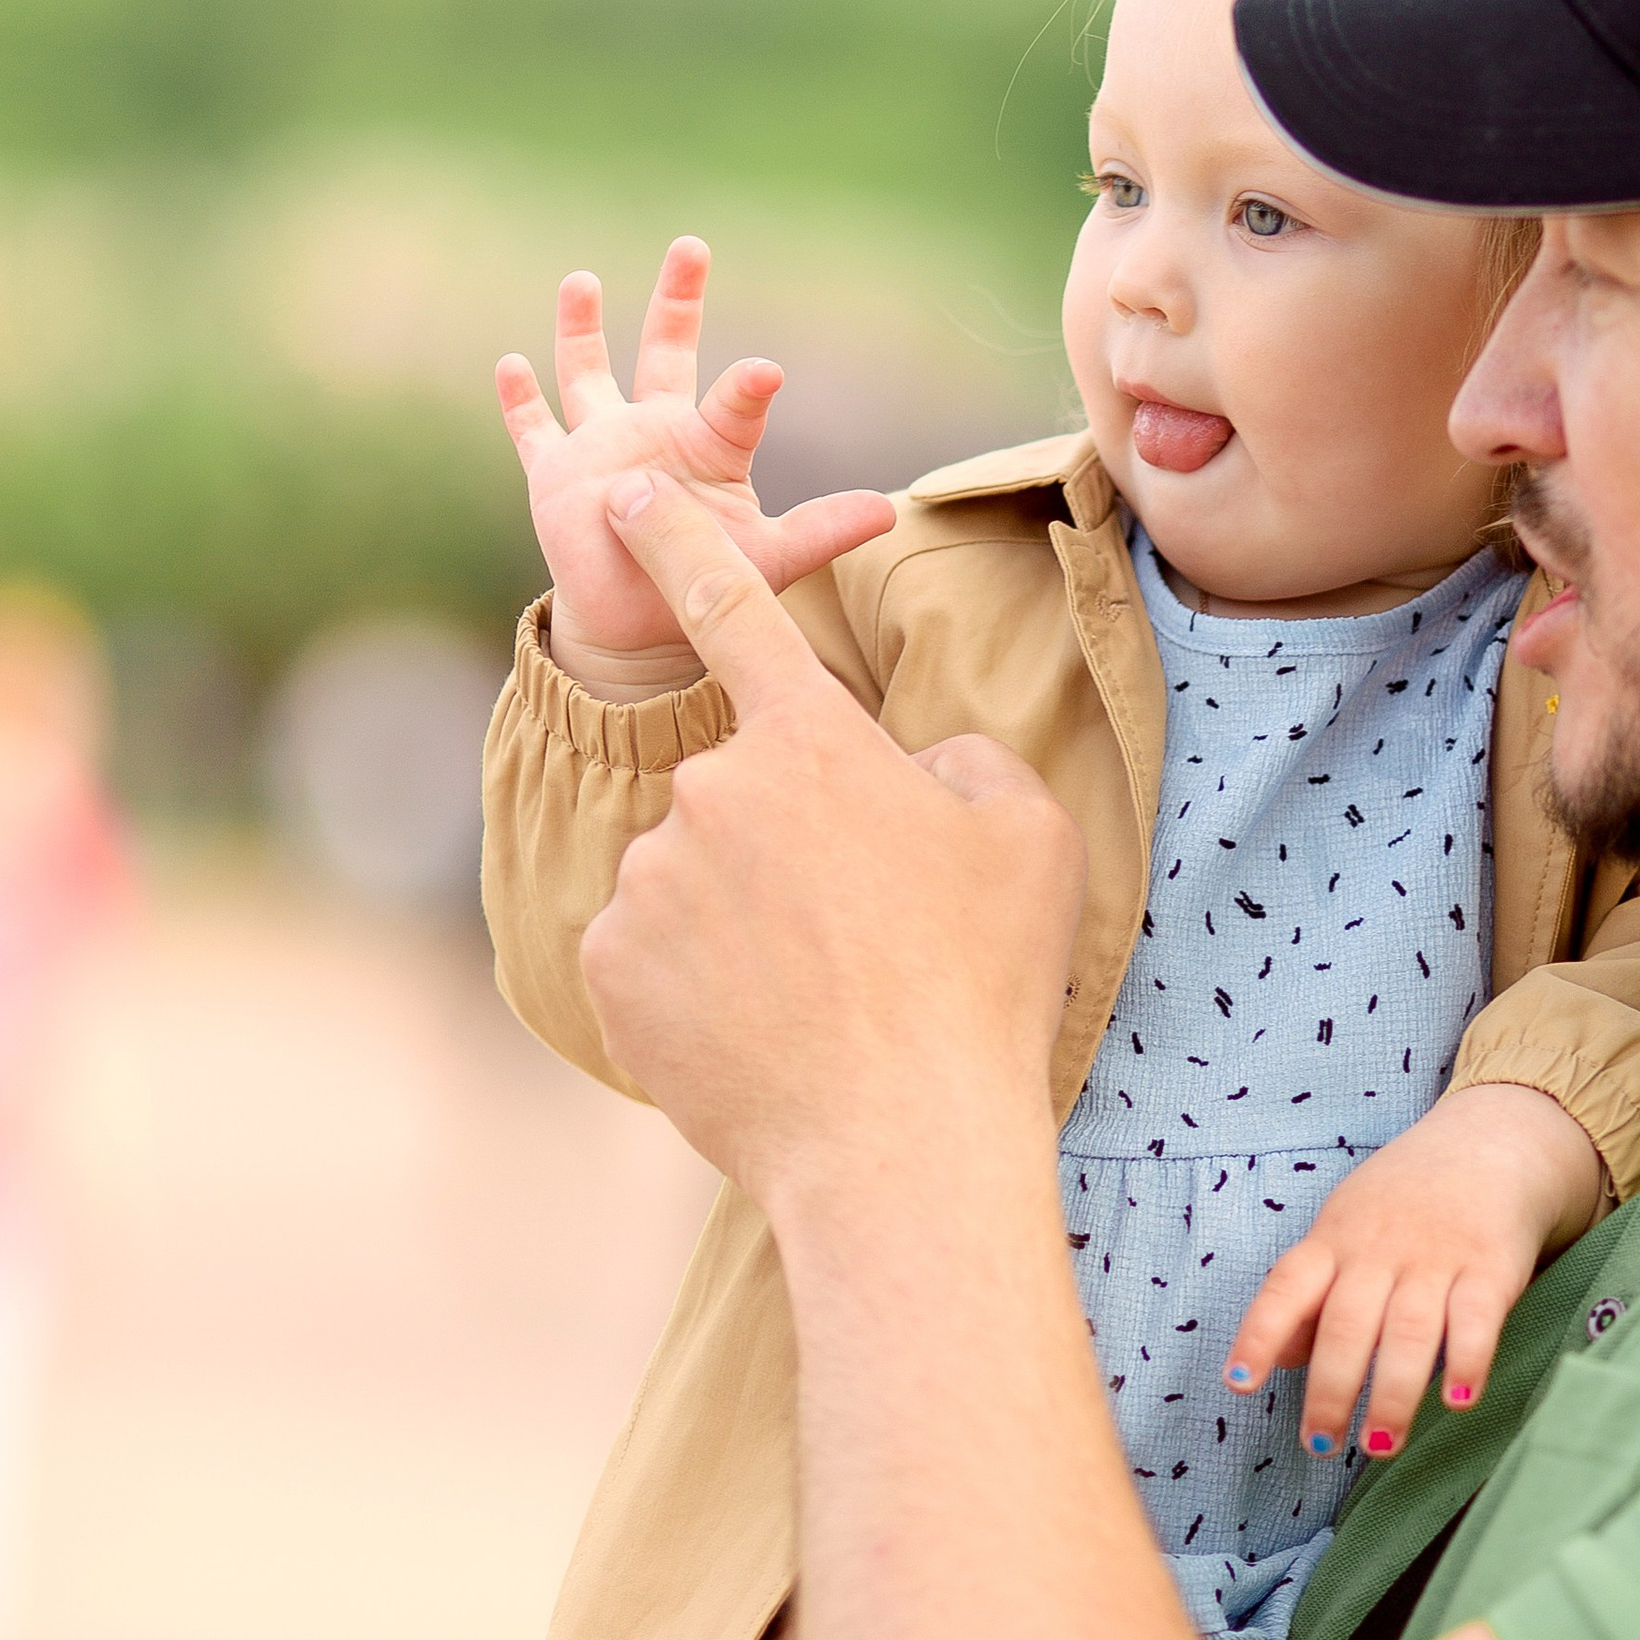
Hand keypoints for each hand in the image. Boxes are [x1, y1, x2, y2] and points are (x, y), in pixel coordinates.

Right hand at [495, 236, 895, 680]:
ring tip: (583, 279)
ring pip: (588, 373)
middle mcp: (656, 429)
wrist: (643, 622)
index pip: (732, 404)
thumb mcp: (770, 557)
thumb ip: (822, 529)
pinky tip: (510, 363)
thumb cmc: (708, 578)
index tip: (767, 372)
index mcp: (709, 442)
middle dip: (679, 300)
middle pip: (666, 350)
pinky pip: (535, 430)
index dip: (748, 389)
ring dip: (582, 327)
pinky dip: (521, 400)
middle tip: (693, 246)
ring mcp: (603, 446)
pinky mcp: (557, 474)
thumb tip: (889, 510)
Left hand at [578, 471, 1087, 1210]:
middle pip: (741, 796)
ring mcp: (650, 880)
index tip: (630, 496)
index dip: (678, 540)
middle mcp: (710, 791)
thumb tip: (913, 770)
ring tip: (822, 999)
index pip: (731, 608)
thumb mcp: (1028, 837)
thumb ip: (962, 764)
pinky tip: (762, 1034)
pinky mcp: (611, 966)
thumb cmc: (977, 983)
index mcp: (809, 740)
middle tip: (865, 936)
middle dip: (787, 846)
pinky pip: (651, 955)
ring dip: (742, 921)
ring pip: (694, 879)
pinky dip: (696, 987)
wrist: (898, 1143)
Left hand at [1227, 1082, 1606, 1460]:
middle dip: (1330, 1391)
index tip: (1239, 1383)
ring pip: (1408, 1333)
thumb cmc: (1401, 1202)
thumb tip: (1280, 1360)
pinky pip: (1477, 1320)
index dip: (1259, 1336)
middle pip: (1347, 1325)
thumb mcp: (1342, 1230)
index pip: (1286, 1289)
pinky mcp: (1491, 1268)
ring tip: (1378, 1445)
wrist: (1488, 1144)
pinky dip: (1468, 1361)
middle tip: (1318, 1444)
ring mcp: (1436, 1259)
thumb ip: (1310, 1294)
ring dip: (1393, 1395)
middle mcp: (1379, 1252)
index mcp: (1333, 1242)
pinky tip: (1459, 1399)